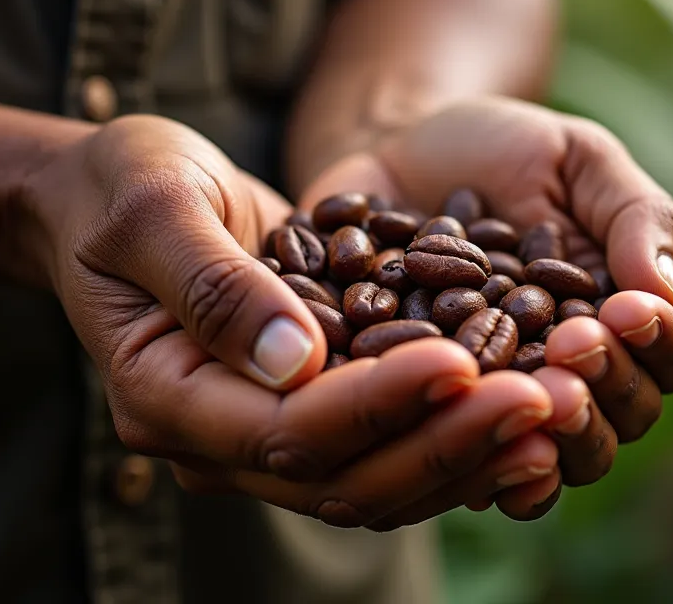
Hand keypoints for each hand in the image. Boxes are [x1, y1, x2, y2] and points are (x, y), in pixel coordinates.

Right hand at [27, 115, 559, 527]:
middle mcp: (217, 439)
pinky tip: (530, 410)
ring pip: (378, 483)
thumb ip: (215, 284)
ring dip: (469, 454)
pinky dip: (457, 437)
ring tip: (558, 414)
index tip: (461, 360)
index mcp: (165, 397)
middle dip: (446, 442)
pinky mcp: (308, 414)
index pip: (286, 431)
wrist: (115, 198)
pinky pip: (388, 452)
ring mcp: (264, 434)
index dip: (377, 406)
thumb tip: (298, 361)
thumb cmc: (122, 188)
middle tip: (542, 399)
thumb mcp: (153, 208)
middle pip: (345, 479)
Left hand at [299, 97, 672, 518]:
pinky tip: (455, 433)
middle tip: (570, 348)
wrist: (393, 153)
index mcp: (620, 322)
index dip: (657, 344)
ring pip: (544, 457)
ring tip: (527, 388)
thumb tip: (664, 295)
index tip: (625, 308)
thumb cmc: (501, 153)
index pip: (668, 360)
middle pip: (616, 425)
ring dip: (546, 434)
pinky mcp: (427, 412)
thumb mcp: (579, 159)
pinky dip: (466, 459)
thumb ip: (636, 216)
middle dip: (603, 390)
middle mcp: (568, 377)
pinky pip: (456, 463)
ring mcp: (498, 403)